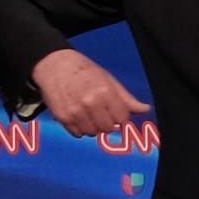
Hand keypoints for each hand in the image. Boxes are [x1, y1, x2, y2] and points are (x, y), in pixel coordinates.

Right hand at [32, 49, 150, 136]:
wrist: (53, 64)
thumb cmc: (83, 70)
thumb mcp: (108, 79)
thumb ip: (126, 98)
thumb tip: (145, 110)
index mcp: (105, 92)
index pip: (122, 119)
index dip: (120, 117)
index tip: (115, 111)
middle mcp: (90, 103)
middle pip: (107, 129)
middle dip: (107, 122)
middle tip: (100, 111)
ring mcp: (75, 112)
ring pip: (93, 133)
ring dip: (93, 126)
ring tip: (88, 112)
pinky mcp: (62, 118)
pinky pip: (78, 134)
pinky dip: (80, 128)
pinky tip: (77, 114)